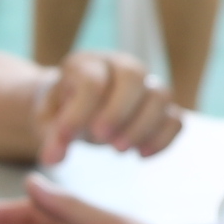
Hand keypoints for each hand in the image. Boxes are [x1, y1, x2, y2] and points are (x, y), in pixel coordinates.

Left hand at [34, 51, 182, 161]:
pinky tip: (140, 155)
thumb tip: (53, 159)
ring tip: (118, 150)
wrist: (75, 107)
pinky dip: (163, 139)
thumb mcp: (48, 121)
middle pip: (134, 75)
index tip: (67, 135)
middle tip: (102, 139)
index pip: (91, 80)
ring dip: (142, 126)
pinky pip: (175, 118)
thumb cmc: (60, 111)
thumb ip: (52, 137)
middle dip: (119, 112)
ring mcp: (145, 84)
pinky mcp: (160, 107)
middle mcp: (120, 66)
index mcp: (87, 64)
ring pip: (160, 95)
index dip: (80, 110)